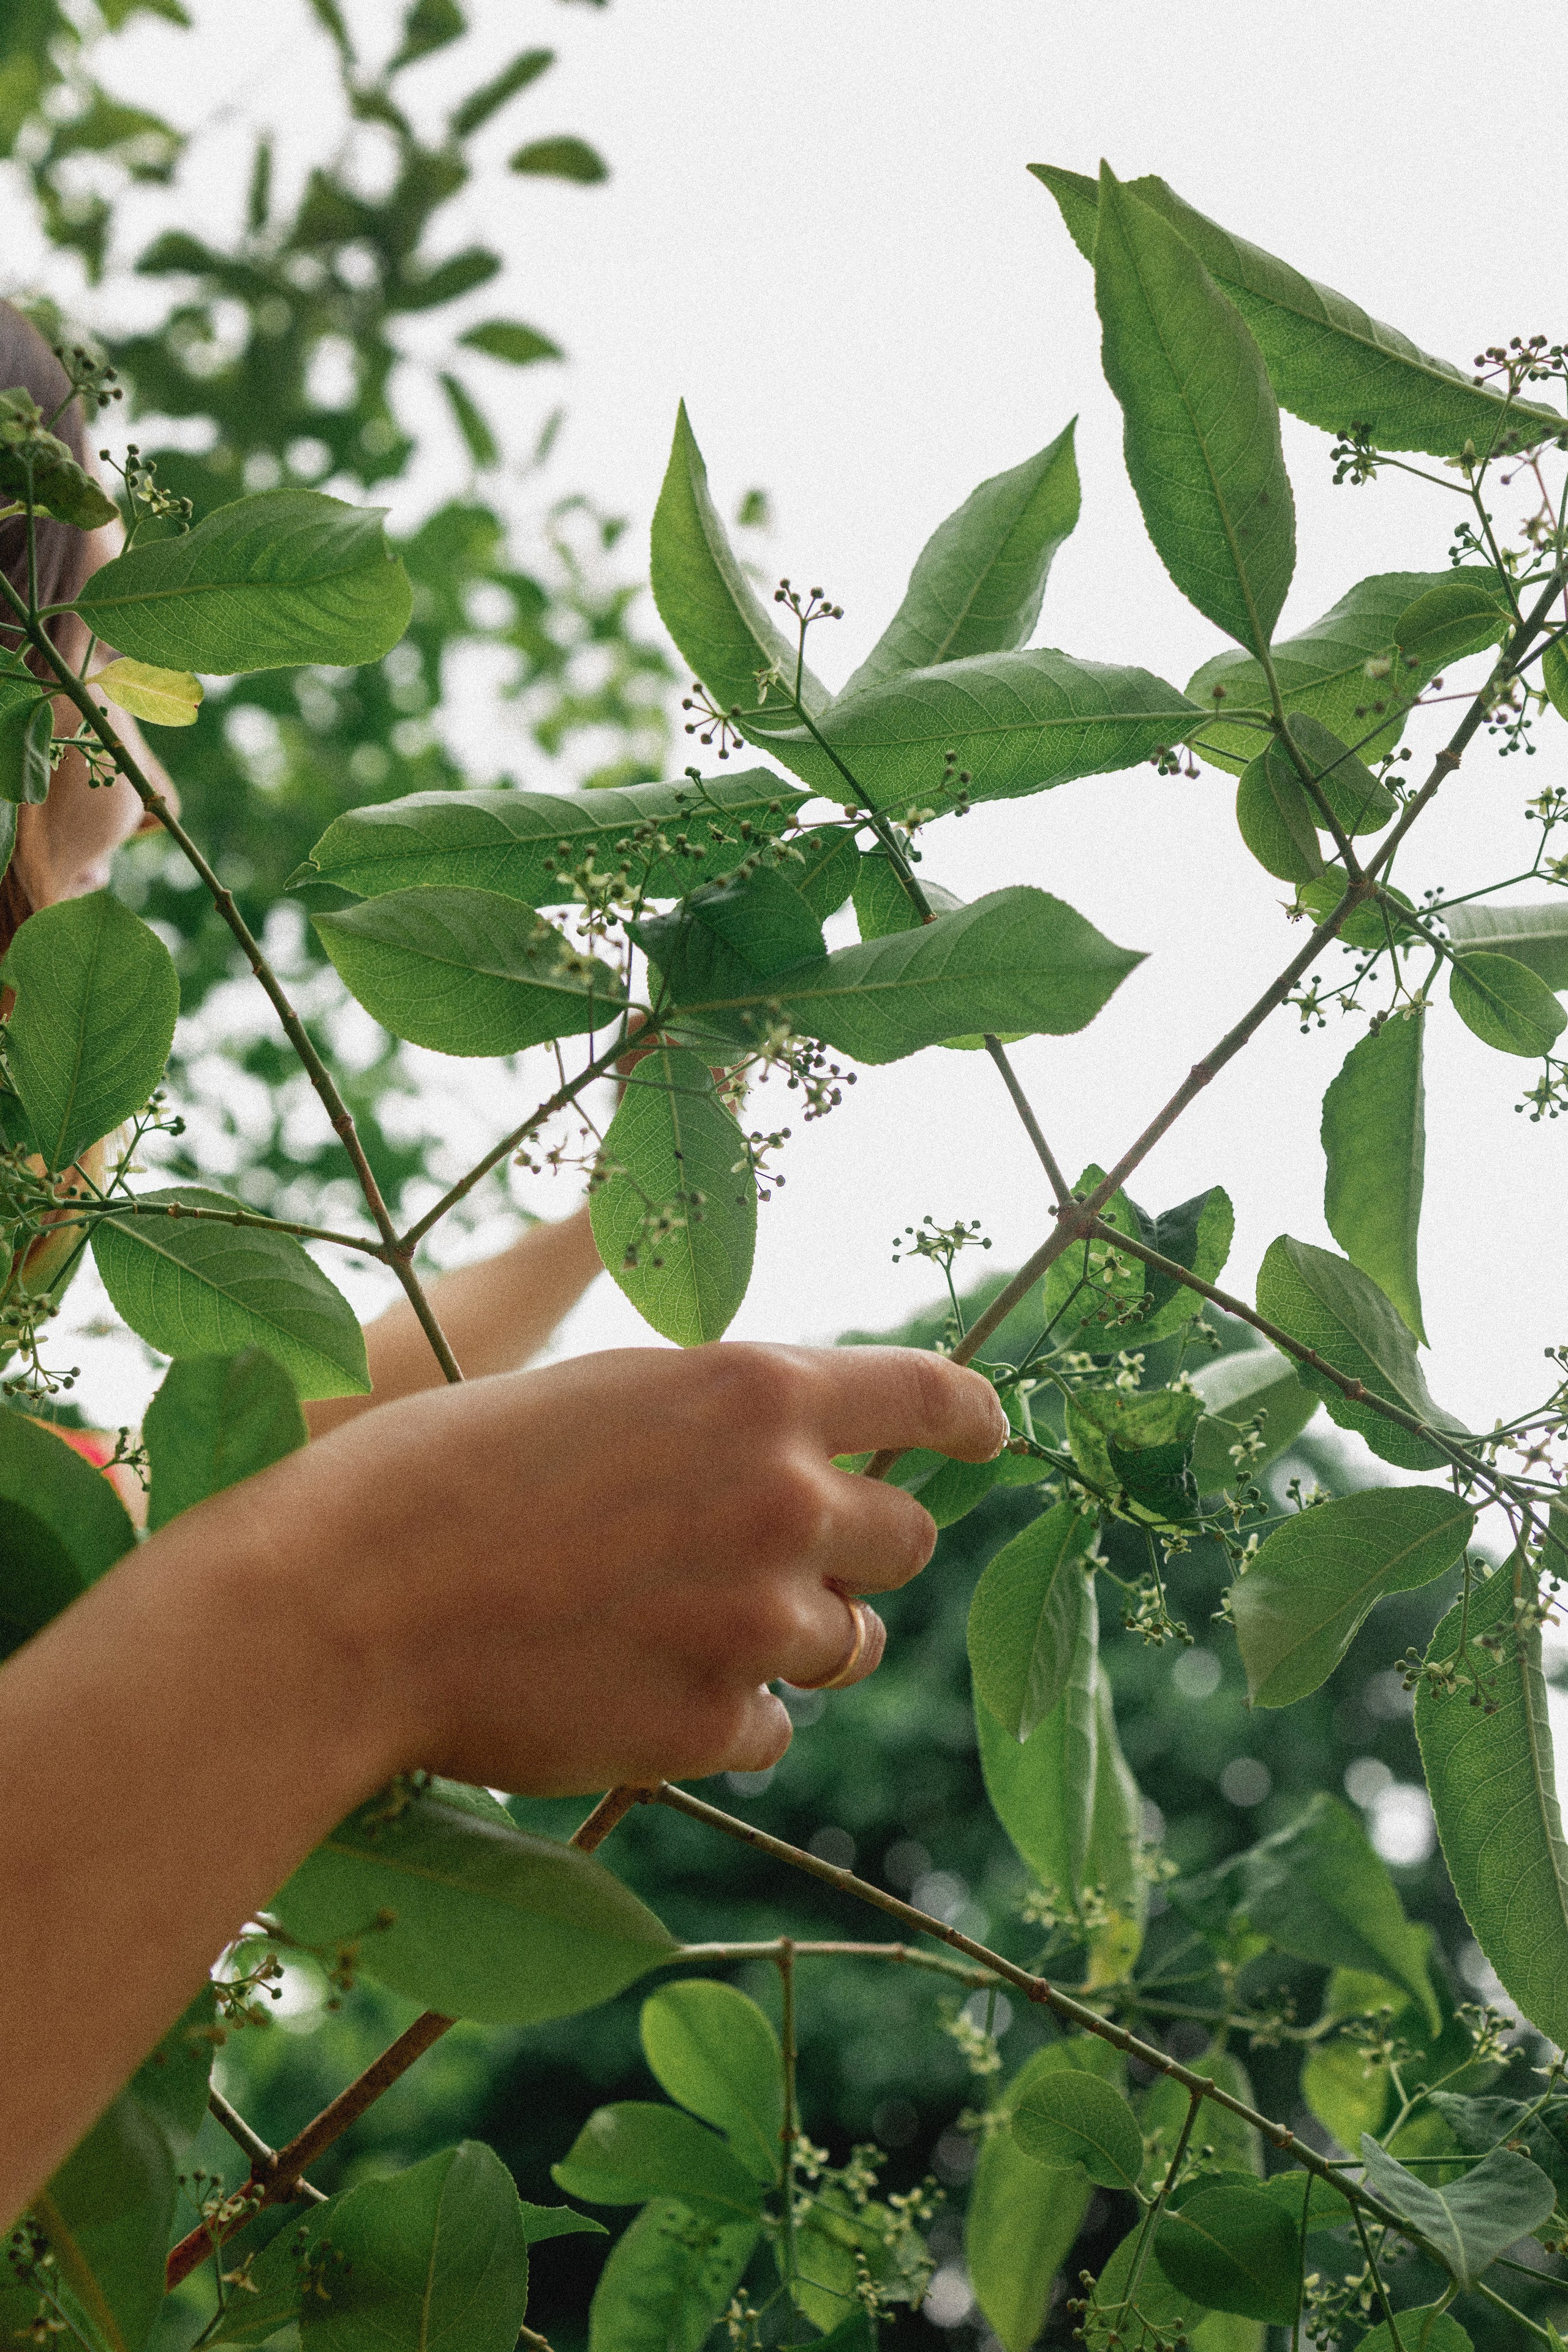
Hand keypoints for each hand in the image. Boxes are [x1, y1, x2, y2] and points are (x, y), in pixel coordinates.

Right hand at [243, 1342, 1006, 1798]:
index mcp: (757, 1391)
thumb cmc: (444, 1474)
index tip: (986, 1438)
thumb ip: (716, 1427)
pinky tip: (636, 1690)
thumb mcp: (603, 1397)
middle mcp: (787, 1499)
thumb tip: (791, 1466)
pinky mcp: (712, 1725)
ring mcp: (758, 1621)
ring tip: (685, 1628)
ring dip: (794, 1636)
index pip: (927, 1396)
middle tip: (770, 1557)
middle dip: (856, 1549)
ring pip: (848, 1643)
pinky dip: (726, 1714)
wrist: (346, 1600)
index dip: (969, 1419)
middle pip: (905, 1538)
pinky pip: (771, 1728)